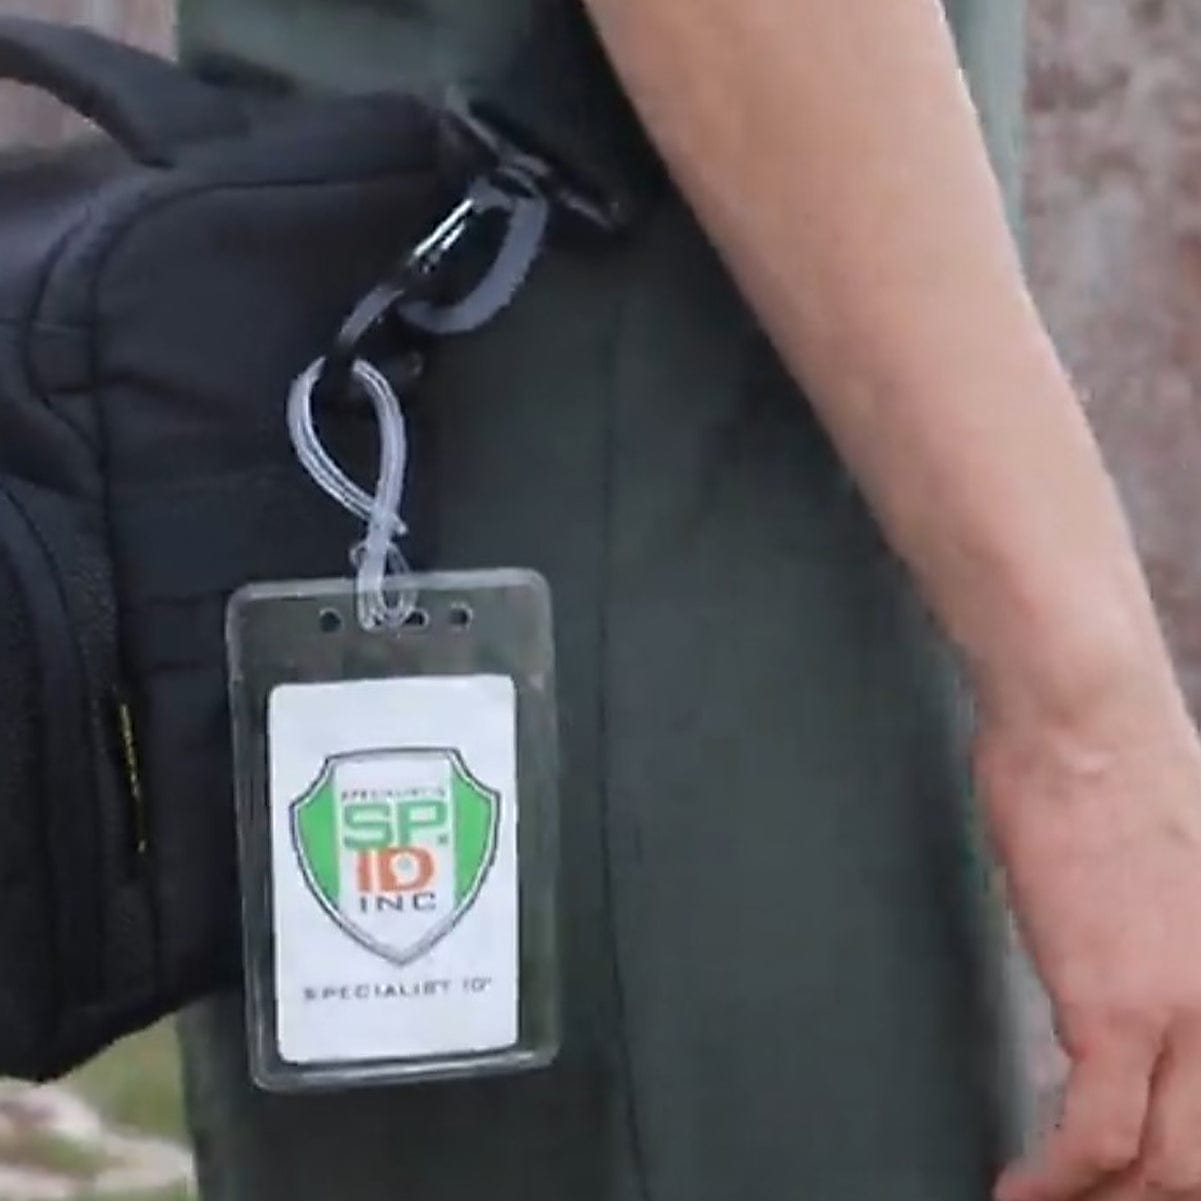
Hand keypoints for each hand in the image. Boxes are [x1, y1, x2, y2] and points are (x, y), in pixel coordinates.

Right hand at [979, 677, 1200, 1200]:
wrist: (1083, 721)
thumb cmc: (1112, 769)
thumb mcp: (1175, 868)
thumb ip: (1174, 943)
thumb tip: (1134, 979)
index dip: (1183, 1165)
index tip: (1139, 1176)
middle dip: (1150, 1196)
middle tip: (1098, 1200)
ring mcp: (1190, 1010)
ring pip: (1167, 1168)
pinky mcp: (1115, 1006)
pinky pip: (1095, 1137)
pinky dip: (1054, 1181)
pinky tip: (1019, 1189)